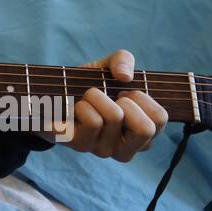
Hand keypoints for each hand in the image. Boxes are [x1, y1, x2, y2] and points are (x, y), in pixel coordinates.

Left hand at [36, 49, 168, 161]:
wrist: (50, 95)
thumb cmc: (88, 85)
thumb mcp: (108, 67)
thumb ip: (124, 60)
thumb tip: (125, 76)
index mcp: (141, 135)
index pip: (160, 119)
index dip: (144, 98)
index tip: (125, 92)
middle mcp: (124, 148)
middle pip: (145, 128)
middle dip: (127, 101)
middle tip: (110, 97)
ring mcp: (102, 150)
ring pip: (114, 118)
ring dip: (96, 96)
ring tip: (87, 98)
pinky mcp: (79, 145)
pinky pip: (92, 121)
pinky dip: (82, 103)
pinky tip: (74, 107)